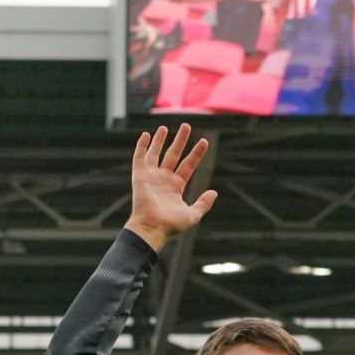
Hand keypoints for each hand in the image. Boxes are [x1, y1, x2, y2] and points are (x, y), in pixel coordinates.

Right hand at [125, 124, 214, 251]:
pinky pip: (139, 158)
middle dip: (180, 141)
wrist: (152, 228)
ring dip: (160, 140)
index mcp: (176, 186)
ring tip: (164, 127)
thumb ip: (203, 204)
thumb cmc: (171, 225)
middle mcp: (164, 179)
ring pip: (156, 154)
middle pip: (173, 155)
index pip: (188, 165)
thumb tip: (214, 193)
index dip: (196, 153)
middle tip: (186, 126)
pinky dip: (141, 146)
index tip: (204, 142)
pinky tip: (145, 135)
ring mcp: (151, 177)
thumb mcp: (193, 215)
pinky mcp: (140, 177)